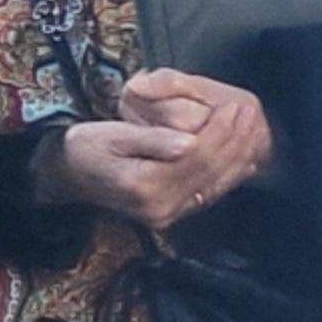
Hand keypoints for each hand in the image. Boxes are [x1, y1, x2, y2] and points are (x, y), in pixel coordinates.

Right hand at [42, 72, 273, 227]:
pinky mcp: (171, 214)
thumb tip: (189, 142)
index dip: (219, 131)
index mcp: (145, 185)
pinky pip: (208, 194)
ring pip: (214, 184)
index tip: (235, 107)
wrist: (67, 176)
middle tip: (250, 114)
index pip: (195, 156)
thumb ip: (151, 140)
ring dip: (237, 157)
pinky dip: (228, 175)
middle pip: (209, 171)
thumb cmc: (85, 148)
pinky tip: (242, 158)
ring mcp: (168, 214)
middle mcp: (161, 207)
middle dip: (234, 141)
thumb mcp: (110, 135)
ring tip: (254, 132)